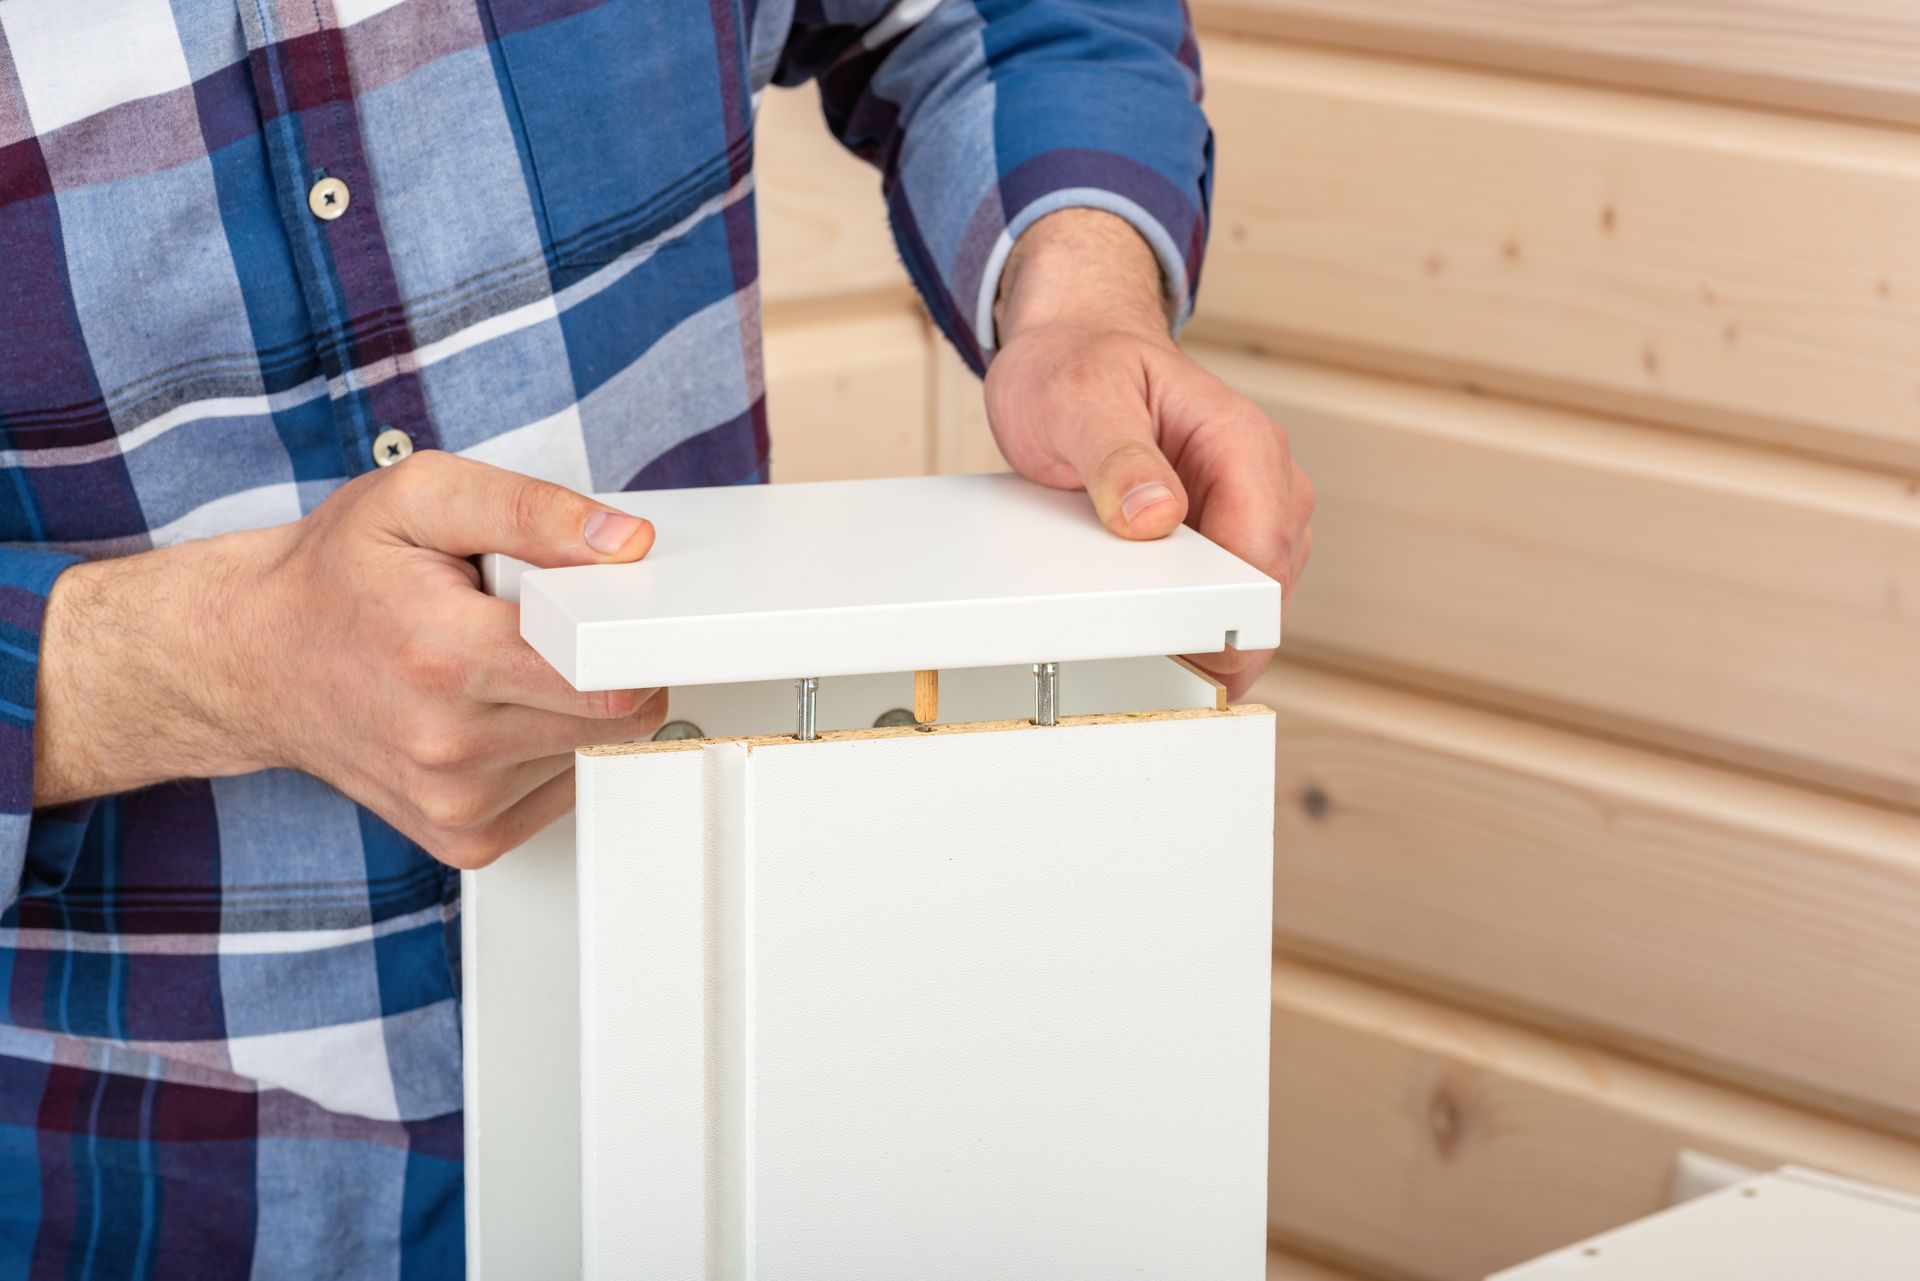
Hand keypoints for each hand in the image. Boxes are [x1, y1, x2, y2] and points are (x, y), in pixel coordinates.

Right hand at [36, 452, 666, 867]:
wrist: (250, 660)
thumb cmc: (337, 576)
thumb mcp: (422, 497)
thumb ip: (532, 510)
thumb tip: (626, 543)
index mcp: (447, 656)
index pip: (607, 674)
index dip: (632, 635)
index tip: (618, 612)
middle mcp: (450, 744)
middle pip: (616, 718)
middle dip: (605, 665)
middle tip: (546, 627)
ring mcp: (457, 802)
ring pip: (592, 754)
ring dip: (570, 708)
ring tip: (499, 666)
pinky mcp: (464, 838)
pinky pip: (559, 791)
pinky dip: (546, 750)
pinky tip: (492, 712)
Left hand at [986, 208, 1312, 698]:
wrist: (1072, 350)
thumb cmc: (1077, 364)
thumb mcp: (1080, 400)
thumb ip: (1118, 456)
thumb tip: (1157, 516)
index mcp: (1243, 442)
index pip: (1263, 554)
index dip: (1224, 616)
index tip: (1177, 656)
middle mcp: (1262, 478)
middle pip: (1266, 590)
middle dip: (1214, 632)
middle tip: (1145, 666)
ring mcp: (1248, 509)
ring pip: (1253, 601)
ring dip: (1203, 628)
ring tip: (1138, 644)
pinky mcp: (1223, 533)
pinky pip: (1222, 593)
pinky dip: (1189, 616)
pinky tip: (1145, 624)